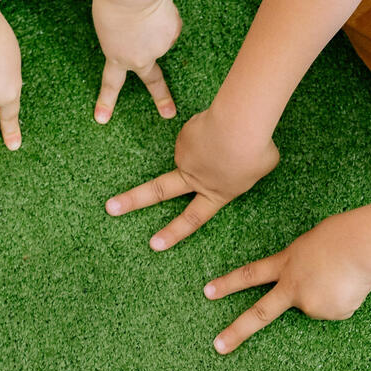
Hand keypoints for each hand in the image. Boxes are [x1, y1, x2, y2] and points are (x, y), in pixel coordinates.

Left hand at [91, 0, 180, 123]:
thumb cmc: (112, 3)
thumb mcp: (107, 26)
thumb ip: (123, 39)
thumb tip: (145, 40)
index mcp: (116, 57)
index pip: (111, 84)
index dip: (106, 101)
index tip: (102, 119)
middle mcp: (140, 59)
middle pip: (153, 81)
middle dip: (162, 98)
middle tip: (169, 113)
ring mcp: (159, 47)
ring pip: (160, 37)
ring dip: (154, 25)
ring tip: (144, 10)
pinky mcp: (173, 33)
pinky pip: (170, 24)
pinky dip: (165, 15)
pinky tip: (157, 8)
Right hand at [105, 107, 278, 247]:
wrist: (240, 125)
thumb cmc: (257, 149)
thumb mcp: (261, 168)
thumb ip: (244, 170)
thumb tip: (229, 159)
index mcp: (216, 193)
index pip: (193, 219)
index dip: (173, 233)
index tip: (153, 245)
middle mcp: (194, 178)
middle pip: (157, 191)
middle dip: (132, 200)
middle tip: (110, 207)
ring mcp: (185, 156)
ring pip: (197, 149)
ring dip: (213, 142)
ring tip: (235, 135)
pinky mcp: (183, 135)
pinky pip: (200, 131)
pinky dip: (212, 128)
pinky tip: (224, 124)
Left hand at [203, 213, 370, 353]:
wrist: (361, 245)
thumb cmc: (342, 235)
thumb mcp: (310, 245)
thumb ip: (301, 266)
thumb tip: (309, 287)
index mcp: (286, 264)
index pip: (250, 275)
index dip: (228, 284)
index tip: (207, 292)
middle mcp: (292, 287)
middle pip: (260, 313)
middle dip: (237, 331)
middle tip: (218, 347)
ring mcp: (309, 303)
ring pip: (317, 306)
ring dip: (331, 294)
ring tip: (344, 275)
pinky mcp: (330, 314)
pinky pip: (337, 309)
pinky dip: (345, 299)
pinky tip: (352, 285)